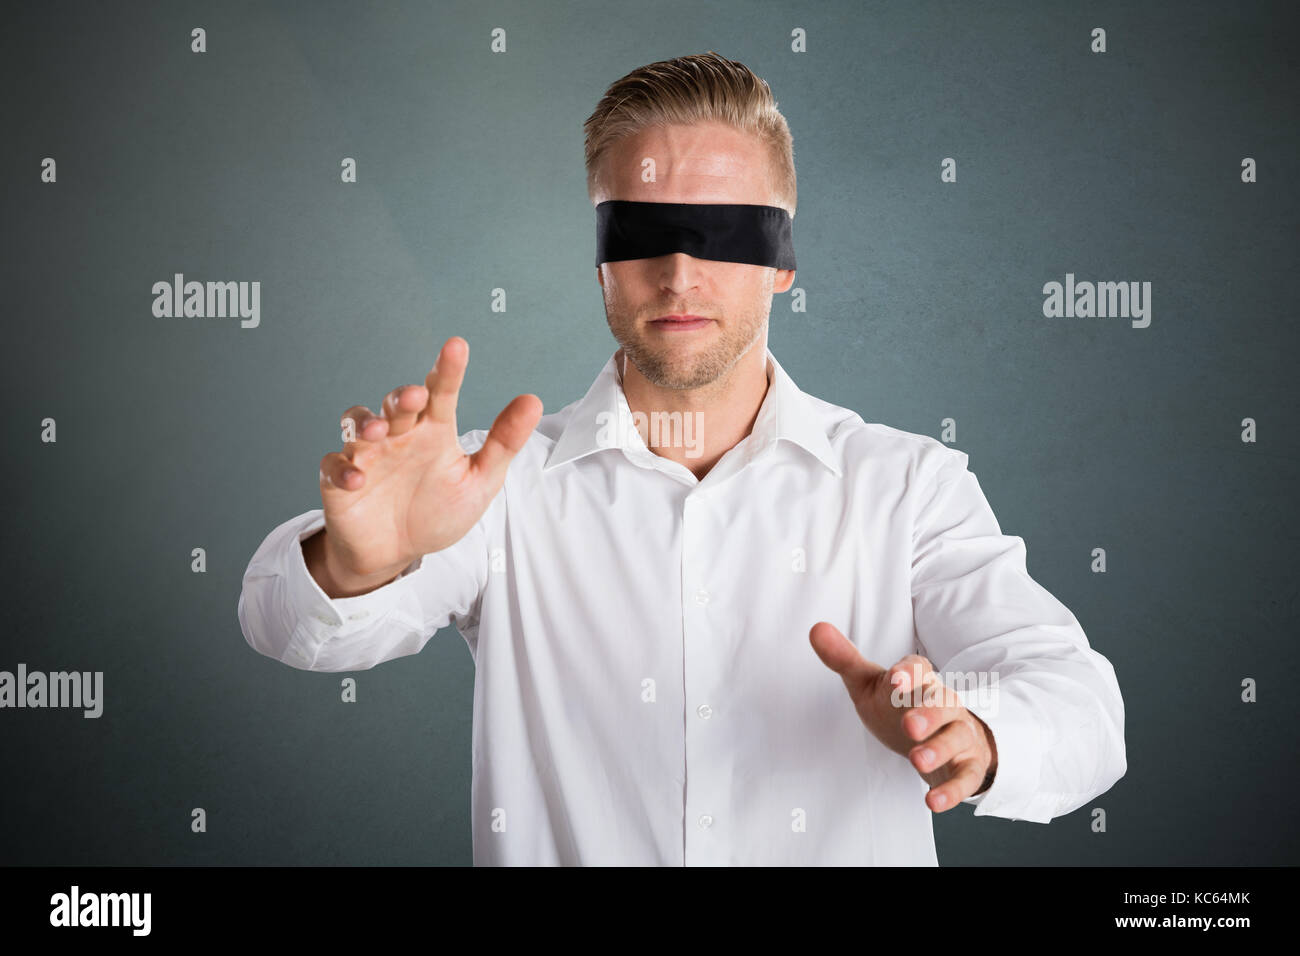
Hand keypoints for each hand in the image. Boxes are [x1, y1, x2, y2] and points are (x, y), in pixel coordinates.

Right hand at [314, 336, 541, 592]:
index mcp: (433, 431)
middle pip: (396, 404)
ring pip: (358, 423)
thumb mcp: (479, 480)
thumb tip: (532, 401)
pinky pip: (334, 466)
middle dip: (402, 397)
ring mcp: (368, 456)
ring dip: (366, 422)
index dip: (447, 370)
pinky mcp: (341, 482)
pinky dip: (342, 470)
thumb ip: (504, 442)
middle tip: (416, 395)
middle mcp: (399, 436)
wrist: (397, 553)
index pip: (441, 393)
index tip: (456, 347)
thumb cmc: (437, 510)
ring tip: (380, 431)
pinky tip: (357, 480)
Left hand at [809, 621, 997, 812]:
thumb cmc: (897, 706)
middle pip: (944, 702)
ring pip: (957, 736)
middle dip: (929, 713)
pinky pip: (966, 776)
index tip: (894, 680)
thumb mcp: (867, 683)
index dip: (908, 673)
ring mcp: (958, 733)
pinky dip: (953, 790)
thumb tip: (816, 629)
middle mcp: (943, 702)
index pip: (918, 669)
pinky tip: (933, 802)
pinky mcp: (967, 764)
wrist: (935, 737)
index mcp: (919, 679)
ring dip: (939, 749)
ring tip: (916, 761)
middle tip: (909, 725)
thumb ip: (843, 659)